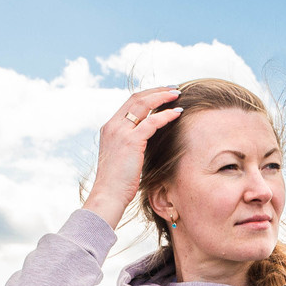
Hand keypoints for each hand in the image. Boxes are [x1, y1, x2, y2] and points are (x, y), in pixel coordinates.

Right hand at [82, 87, 181, 227]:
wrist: (108, 195)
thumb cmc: (117, 182)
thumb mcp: (121, 157)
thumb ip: (131, 144)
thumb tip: (148, 139)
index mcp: (109, 128)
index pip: (129, 103)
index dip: (147, 95)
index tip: (162, 93)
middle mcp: (113, 126)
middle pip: (136, 98)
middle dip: (156, 91)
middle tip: (173, 89)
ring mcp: (120, 132)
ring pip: (144, 104)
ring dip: (162, 97)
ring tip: (177, 95)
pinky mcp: (131, 141)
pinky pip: (152, 122)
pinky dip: (166, 115)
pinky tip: (178, 112)